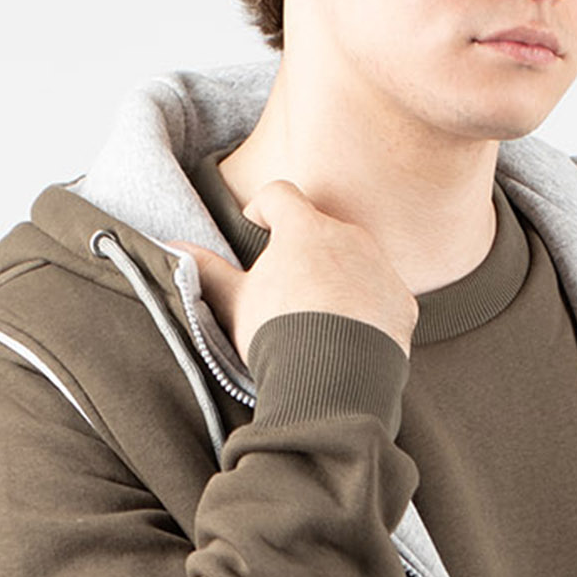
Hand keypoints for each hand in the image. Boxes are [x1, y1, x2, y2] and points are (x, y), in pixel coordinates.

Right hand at [168, 181, 418, 365]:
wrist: (334, 382)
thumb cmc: (279, 335)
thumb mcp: (235, 303)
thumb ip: (207, 271)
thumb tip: (174, 248)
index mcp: (304, 228)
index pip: (281, 194)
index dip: (262, 209)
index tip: (255, 232)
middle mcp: (350, 237)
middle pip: (322, 228)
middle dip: (304, 249)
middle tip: (286, 287)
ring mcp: (382, 268)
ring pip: (356, 260)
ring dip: (338, 276)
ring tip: (319, 317)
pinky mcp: (402, 302)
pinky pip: (382, 294)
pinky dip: (367, 307)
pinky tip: (350, 336)